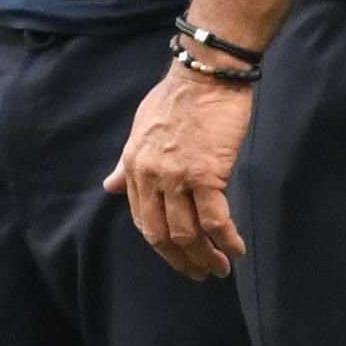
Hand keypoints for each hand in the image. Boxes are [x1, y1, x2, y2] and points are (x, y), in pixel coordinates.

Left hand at [103, 64, 252, 281]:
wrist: (206, 73)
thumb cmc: (177, 96)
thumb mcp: (141, 127)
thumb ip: (126, 162)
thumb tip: (109, 186)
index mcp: (134, 165)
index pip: (143, 219)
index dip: (161, 244)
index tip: (178, 255)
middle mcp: (151, 176)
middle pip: (162, 234)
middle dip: (182, 260)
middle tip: (200, 273)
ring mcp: (177, 177)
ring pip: (188, 233)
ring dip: (206, 257)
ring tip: (221, 267)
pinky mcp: (206, 174)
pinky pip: (215, 220)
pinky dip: (227, 241)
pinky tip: (236, 250)